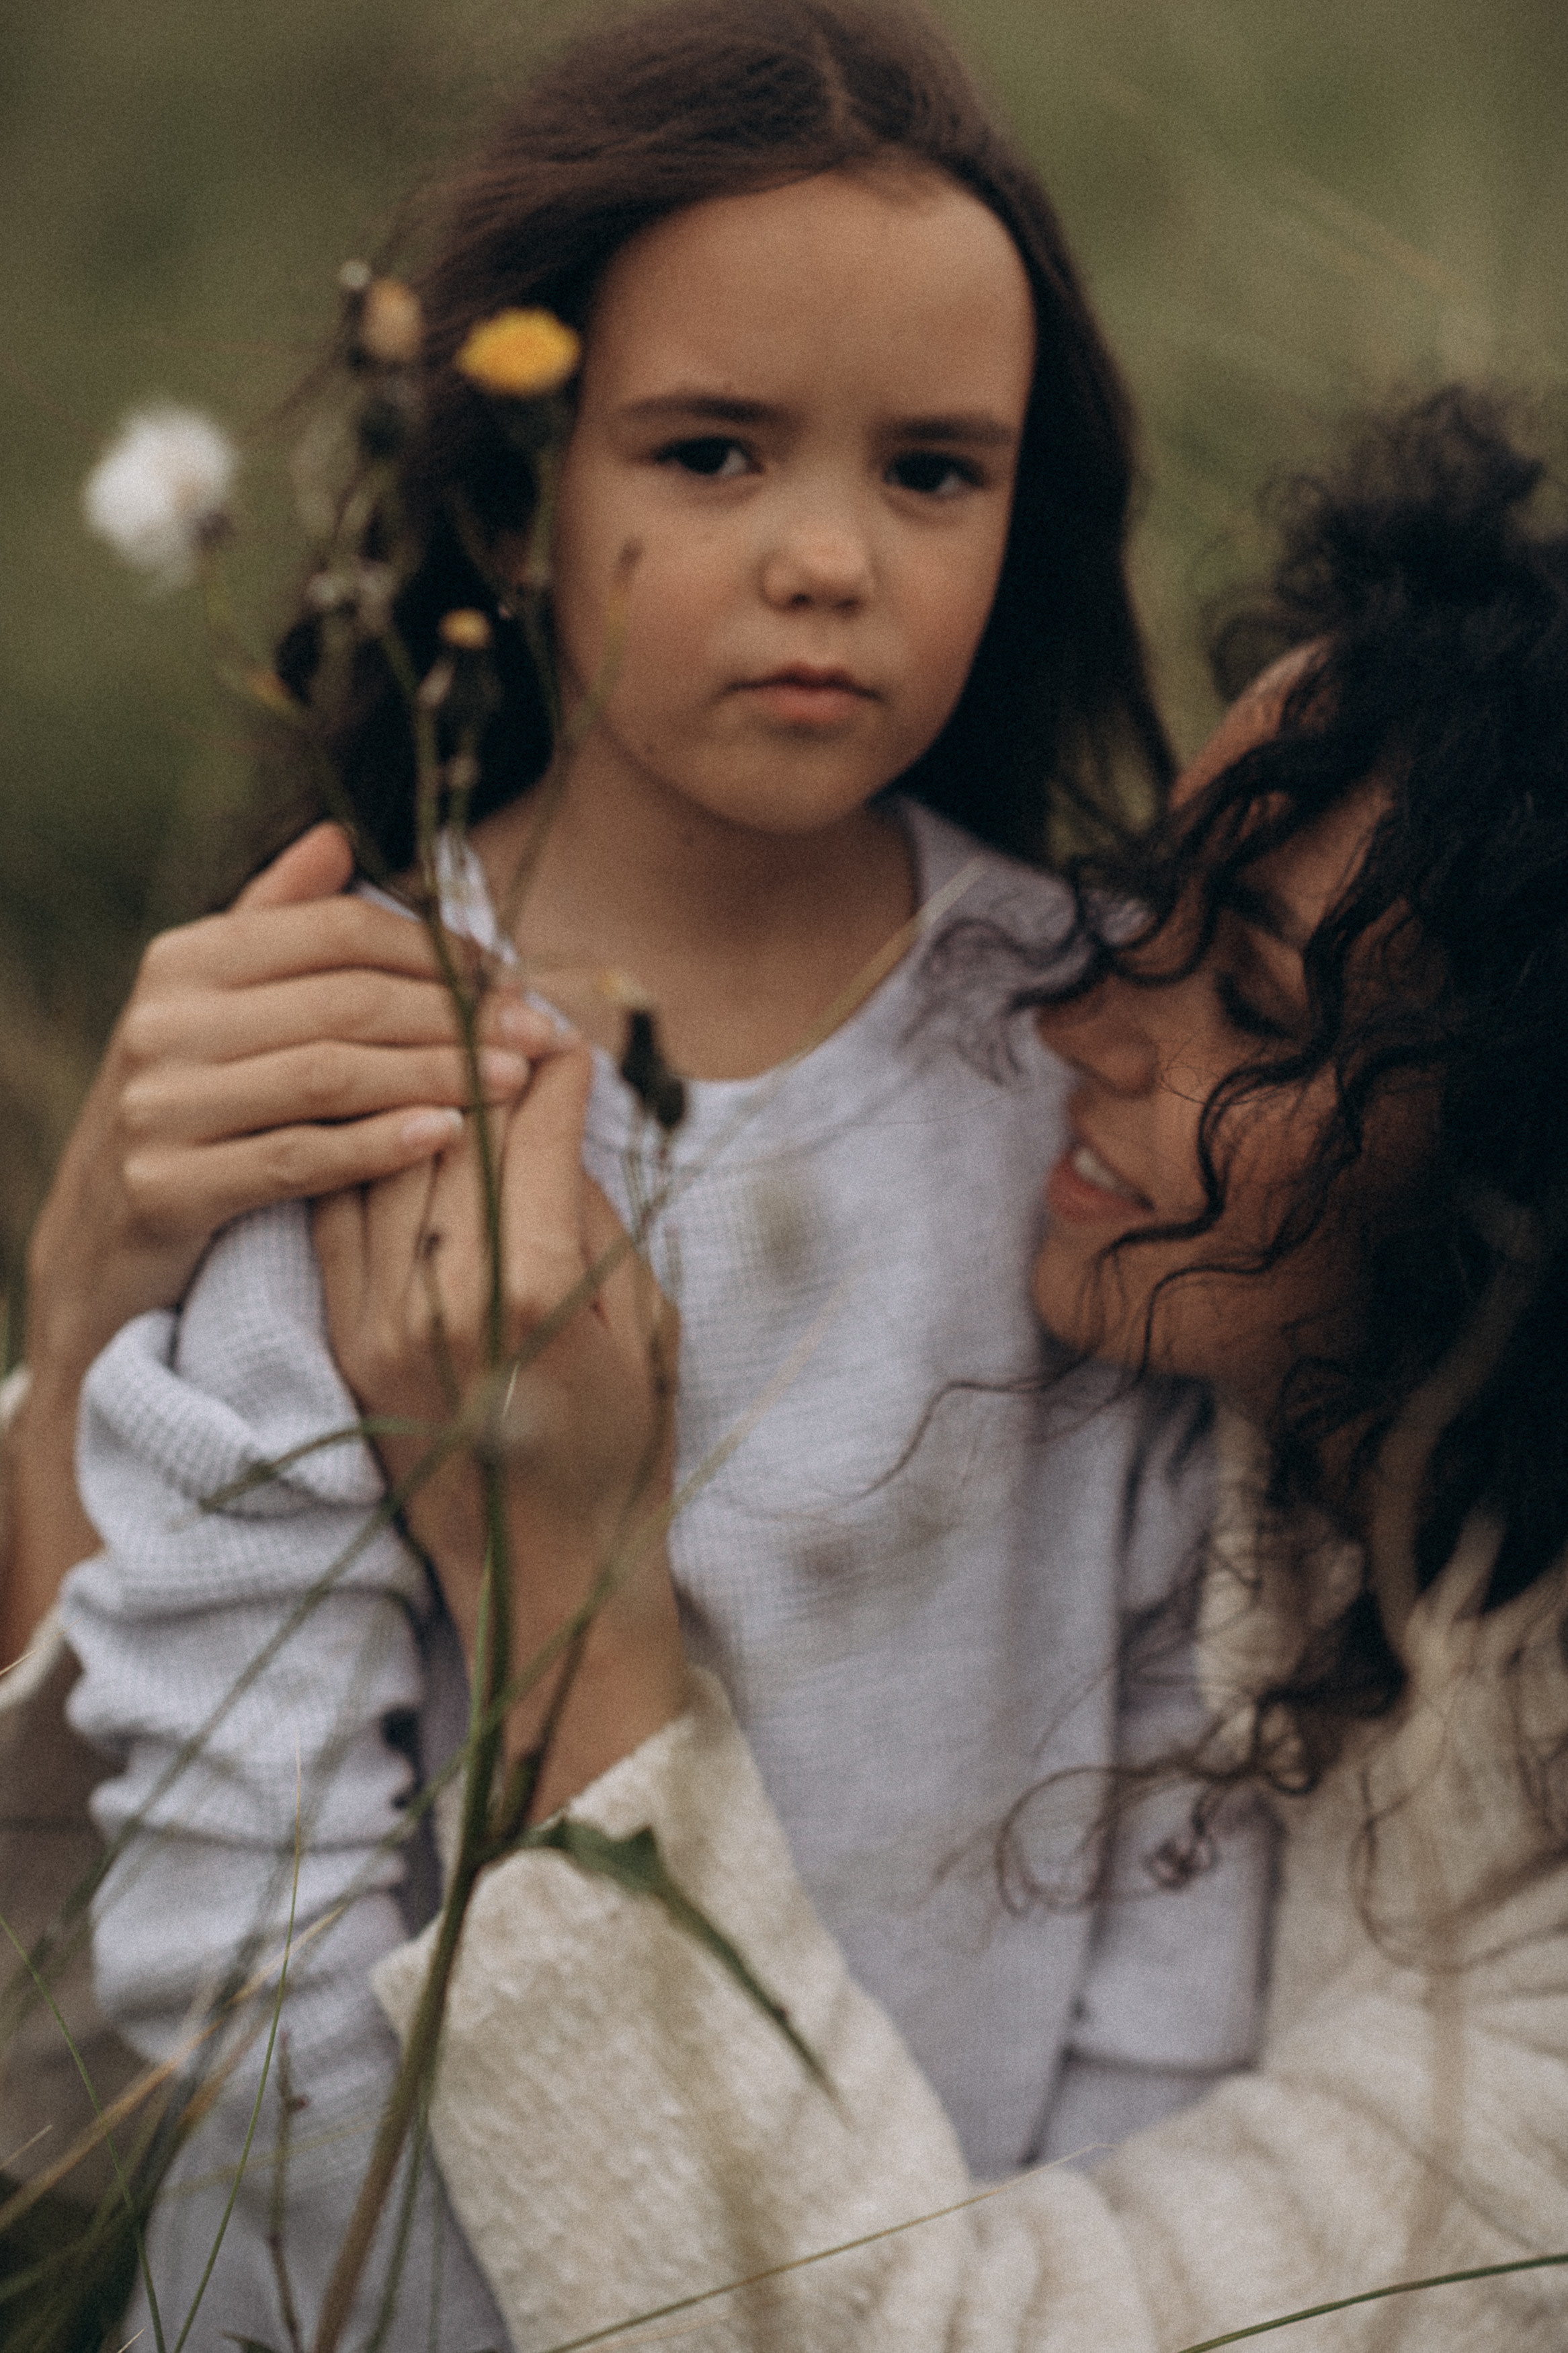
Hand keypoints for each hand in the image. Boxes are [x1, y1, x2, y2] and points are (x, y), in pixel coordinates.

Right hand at [2, 822, 548, 1668]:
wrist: (96, 1249)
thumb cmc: (190, 1115)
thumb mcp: (217, 1012)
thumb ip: (273, 922)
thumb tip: (336, 835)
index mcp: (186, 960)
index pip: (335, 931)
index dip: (433, 949)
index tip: (509, 974)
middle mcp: (163, 1021)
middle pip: (344, 1000)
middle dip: (455, 1014)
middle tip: (538, 1034)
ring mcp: (157, 1105)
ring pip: (329, 1075)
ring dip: (437, 1075)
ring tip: (515, 1083)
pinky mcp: (166, 1187)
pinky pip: (296, 1159)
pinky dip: (379, 1145)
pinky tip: (448, 1139)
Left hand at [315, 1041, 688, 1816]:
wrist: (544, 1575)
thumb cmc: (623, 1448)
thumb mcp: (645, 1323)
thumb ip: (594, 1214)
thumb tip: (555, 1113)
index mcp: (538, 1295)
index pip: (534, 1134)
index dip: (555, 1069)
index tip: (570, 1034)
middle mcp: (446, 1301)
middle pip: (451, 1132)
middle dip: (484, 1063)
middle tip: (509, 1022)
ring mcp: (381, 1323)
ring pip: (385, 1161)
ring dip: (417, 1098)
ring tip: (448, 1058)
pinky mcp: (344, 1342)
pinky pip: (338, 1215)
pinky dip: (364, 1158)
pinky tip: (396, 1128)